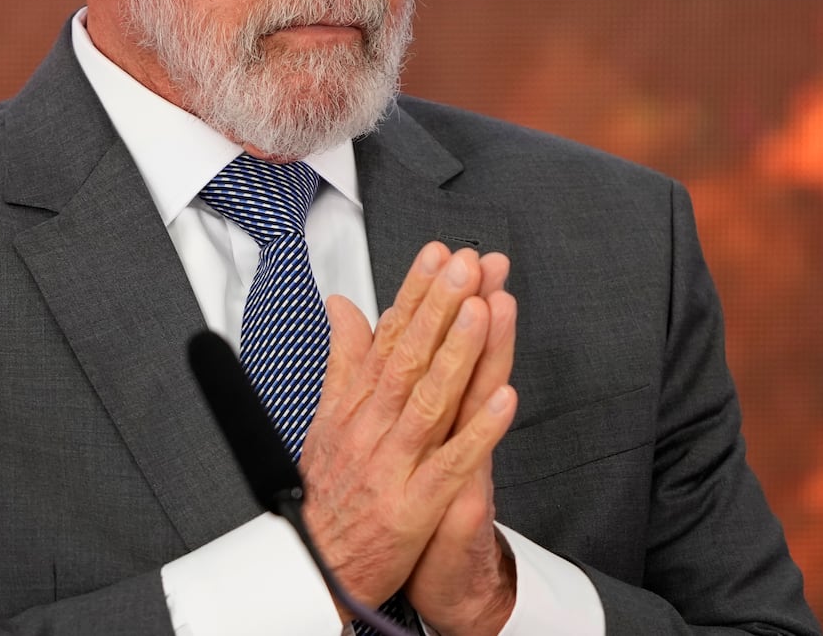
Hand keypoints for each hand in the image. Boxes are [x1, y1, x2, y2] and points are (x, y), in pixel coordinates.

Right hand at [298, 244, 515, 613]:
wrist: (317, 568)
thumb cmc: (330, 491)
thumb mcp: (329, 417)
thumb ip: (343, 358)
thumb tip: (342, 304)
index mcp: (355, 404)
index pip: (388, 337)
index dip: (415, 293)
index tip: (438, 255)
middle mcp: (372, 427)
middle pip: (409, 358)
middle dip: (439, 307)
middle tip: (466, 264)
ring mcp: (394, 466)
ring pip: (430, 401)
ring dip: (458, 354)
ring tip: (482, 309)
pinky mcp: (415, 506)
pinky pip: (451, 464)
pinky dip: (478, 432)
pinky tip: (504, 400)